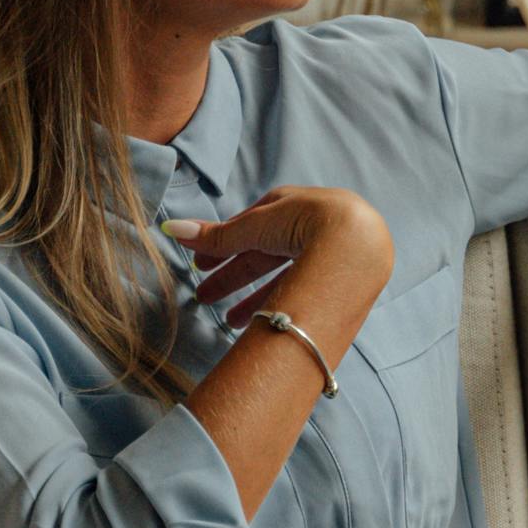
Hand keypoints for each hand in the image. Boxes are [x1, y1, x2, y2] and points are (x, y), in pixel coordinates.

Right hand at [164, 185, 392, 322]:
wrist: (356, 247)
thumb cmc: (306, 224)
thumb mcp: (256, 228)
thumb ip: (217, 236)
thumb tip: (171, 228)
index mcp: (294, 204)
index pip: (251, 225)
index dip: (224, 245)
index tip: (201, 263)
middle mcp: (314, 226)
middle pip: (263, 253)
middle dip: (232, 275)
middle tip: (203, 295)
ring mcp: (330, 252)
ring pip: (282, 276)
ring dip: (251, 298)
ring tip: (227, 321)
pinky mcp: (341, 278)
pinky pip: (302, 290)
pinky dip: (278, 304)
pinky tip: (260, 323)